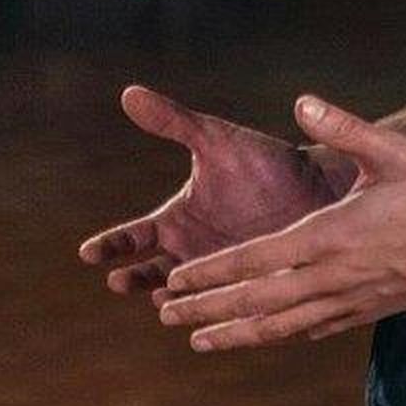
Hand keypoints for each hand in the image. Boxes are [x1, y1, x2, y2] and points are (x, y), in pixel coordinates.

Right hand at [78, 86, 350, 301]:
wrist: (316, 184)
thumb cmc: (263, 161)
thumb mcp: (215, 139)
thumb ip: (173, 121)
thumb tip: (129, 92)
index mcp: (176, 218)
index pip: (132, 238)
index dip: (109, 246)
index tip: (89, 251)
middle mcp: (190, 250)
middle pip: (147, 275)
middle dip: (131, 280)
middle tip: (119, 280)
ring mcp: (216, 272)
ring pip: (181, 296)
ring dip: (170, 299)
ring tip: (163, 296)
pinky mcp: (244, 287)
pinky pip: (220, 307)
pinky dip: (209, 311)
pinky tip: (205, 313)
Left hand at [156, 95, 405, 350]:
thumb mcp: (389, 148)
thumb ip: (342, 126)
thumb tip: (302, 102)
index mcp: (329, 234)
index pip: (256, 260)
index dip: (213, 273)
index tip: (178, 280)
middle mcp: (331, 274)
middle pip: (257, 300)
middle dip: (209, 309)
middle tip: (167, 315)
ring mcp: (348, 298)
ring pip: (280, 325)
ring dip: (237, 334)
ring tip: (201, 340)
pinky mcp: (367, 310)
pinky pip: (313, 329)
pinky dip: (281, 335)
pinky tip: (268, 337)